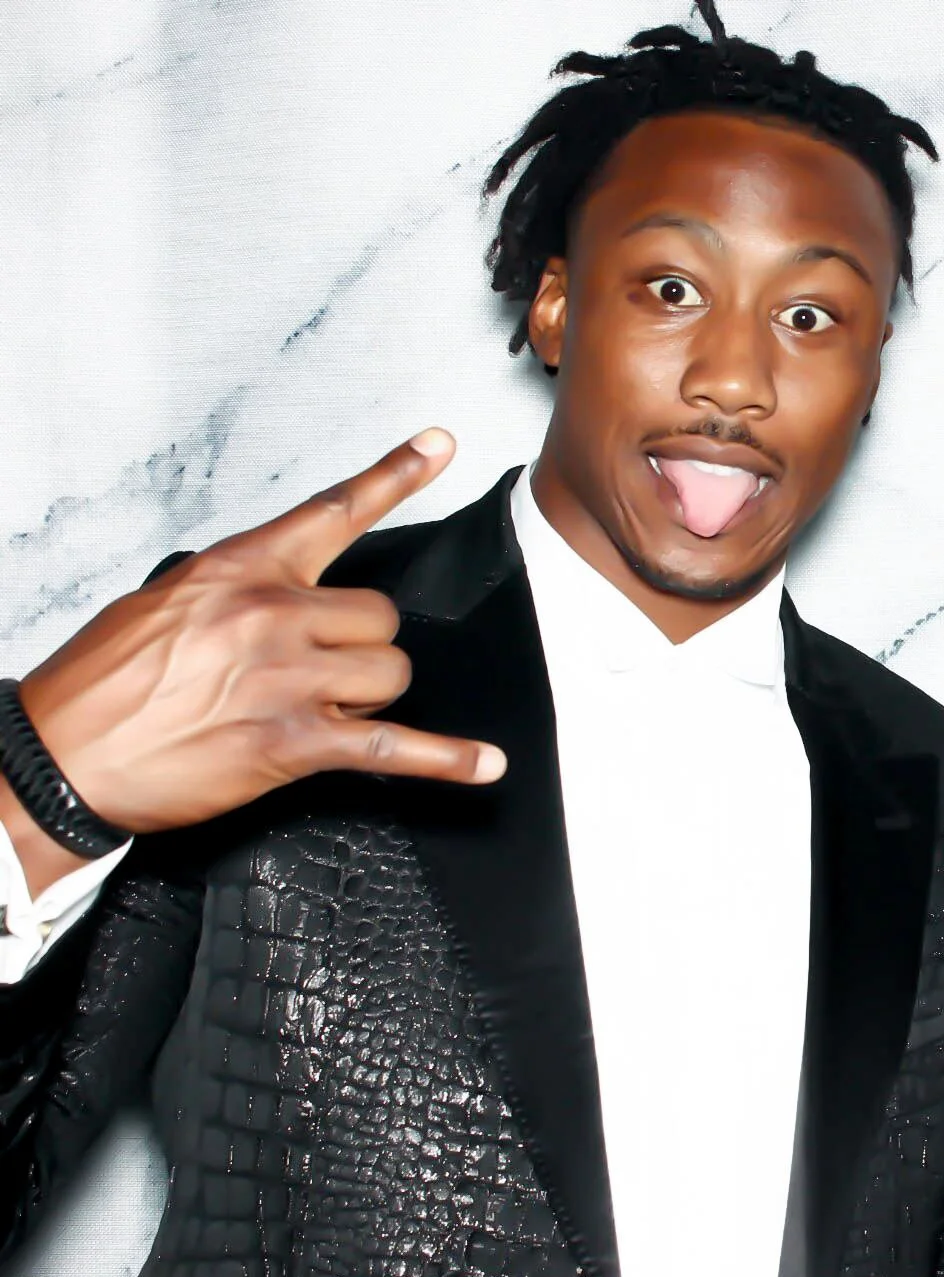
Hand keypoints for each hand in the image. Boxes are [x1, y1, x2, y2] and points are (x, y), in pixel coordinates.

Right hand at [1, 429, 504, 895]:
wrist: (61, 757)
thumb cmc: (102, 685)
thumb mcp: (165, 604)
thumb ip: (238, 590)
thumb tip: (283, 597)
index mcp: (241, 569)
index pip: (333, 510)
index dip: (395, 473)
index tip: (440, 444)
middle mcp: (272, 612)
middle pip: (379, 615)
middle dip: (359, 647)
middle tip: (313, 672)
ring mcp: (288, 677)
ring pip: (390, 671)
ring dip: (366, 694)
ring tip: (312, 711)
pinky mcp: (295, 742)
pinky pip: (393, 746)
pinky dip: (445, 760)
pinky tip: (483, 766)